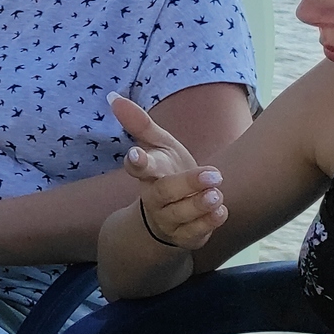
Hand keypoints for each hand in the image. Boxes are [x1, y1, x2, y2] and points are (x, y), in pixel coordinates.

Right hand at [109, 92, 225, 249]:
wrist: (170, 212)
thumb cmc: (166, 170)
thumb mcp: (158, 144)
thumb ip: (140, 123)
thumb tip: (112, 96)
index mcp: (148, 173)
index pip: (137, 167)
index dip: (137, 162)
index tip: (136, 155)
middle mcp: (154, 198)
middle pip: (164, 193)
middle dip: (187, 184)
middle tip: (215, 174)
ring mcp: (168, 220)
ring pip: (180, 216)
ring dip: (200, 206)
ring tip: (217, 195)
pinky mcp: (185, 237)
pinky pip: (195, 234)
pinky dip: (208, 223)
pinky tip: (220, 211)